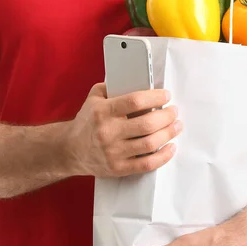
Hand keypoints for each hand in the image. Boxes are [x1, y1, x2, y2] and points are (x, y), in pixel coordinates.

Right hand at [64, 83, 181, 177]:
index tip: (166, 95)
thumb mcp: (93, 98)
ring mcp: (114, 152)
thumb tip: (136, 78)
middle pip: (147, 124)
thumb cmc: (86, 122)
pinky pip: (147, 164)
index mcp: (103, 111)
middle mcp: (108, 132)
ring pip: (150, 144)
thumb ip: (112, 86)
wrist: (69, 150)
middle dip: (167, 116)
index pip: (135, 101)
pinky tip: (171, 147)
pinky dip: (163, 156)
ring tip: (176, 126)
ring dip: (169, 133)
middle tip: (174, 111)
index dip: (155, 97)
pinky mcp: (119, 168)